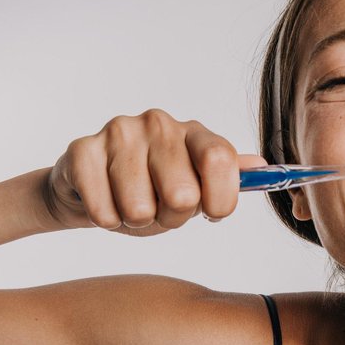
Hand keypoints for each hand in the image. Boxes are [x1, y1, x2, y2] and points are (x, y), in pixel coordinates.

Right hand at [45, 109, 264, 235]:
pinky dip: (107, 220)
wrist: (89, 185)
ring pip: (140, 209)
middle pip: (182, 195)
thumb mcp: (196, 184)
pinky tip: (106, 203)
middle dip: (172, 218)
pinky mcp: (82, 151)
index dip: (220, 199)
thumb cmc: (151, 188)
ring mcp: (119, 133)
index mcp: (193, 132)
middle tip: (160, 209)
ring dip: (137, 221)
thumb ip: (227, 177)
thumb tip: (262, 166)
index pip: (221, 161)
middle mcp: (158, 124)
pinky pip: (104, 211)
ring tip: (131, 205)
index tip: (211, 213)